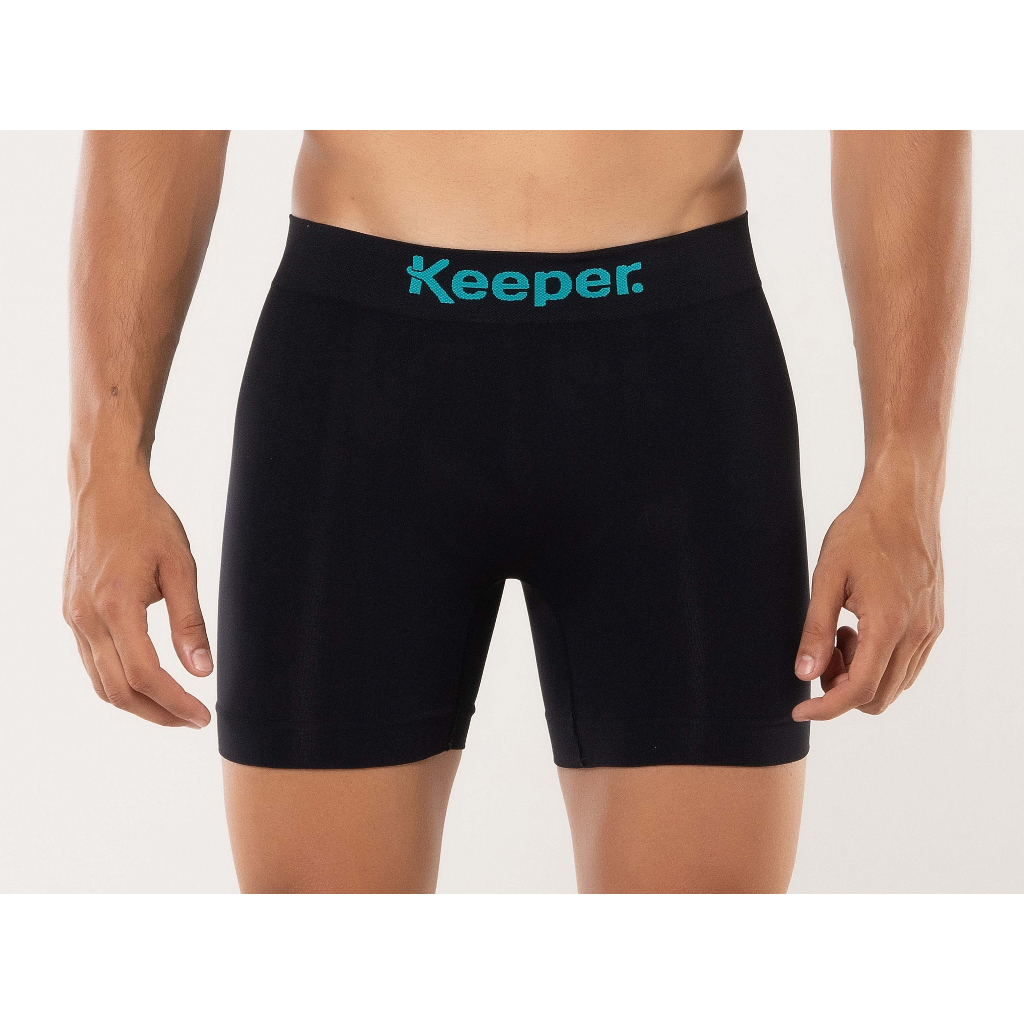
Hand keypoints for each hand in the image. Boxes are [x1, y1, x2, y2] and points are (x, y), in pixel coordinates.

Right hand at [63, 467, 211, 727]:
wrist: (104, 489)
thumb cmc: (147, 520)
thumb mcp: (180, 566)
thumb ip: (190, 621)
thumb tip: (202, 671)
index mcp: (115, 605)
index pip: (144, 674)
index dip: (176, 702)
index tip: (202, 716)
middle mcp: (86, 617)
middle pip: (118, 690)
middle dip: (158, 713)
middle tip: (193, 720)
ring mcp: (73, 617)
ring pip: (100, 682)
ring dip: (137, 704)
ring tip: (174, 708)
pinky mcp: (71, 612)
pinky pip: (91, 662)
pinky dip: (118, 682)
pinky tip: (146, 683)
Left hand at [792, 469, 943, 720]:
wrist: (902, 502)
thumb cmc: (861, 532)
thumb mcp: (826, 577)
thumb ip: (815, 629)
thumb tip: (804, 674)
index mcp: (889, 623)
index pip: (859, 690)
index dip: (826, 708)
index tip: (800, 710)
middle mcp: (918, 633)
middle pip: (880, 696)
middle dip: (842, 688)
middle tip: (820, 654)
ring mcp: (931, 629)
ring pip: (896, 684)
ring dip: (862, 674)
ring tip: (840, 633)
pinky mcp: (935, 622)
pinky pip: (909, 664)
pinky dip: (881, 661)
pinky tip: (859, 628)